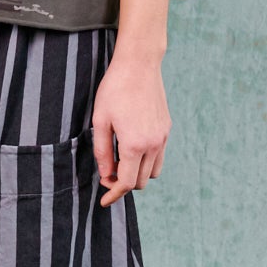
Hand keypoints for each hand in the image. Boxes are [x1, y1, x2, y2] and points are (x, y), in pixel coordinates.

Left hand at [92, 51, 170, 204]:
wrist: (139, 65)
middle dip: (123, 183)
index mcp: (134, 144)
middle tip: (107, 173)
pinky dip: (146, 161)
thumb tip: (106, 175)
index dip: (114, 195)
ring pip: (152, 172)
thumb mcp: (100, 120)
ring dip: (136, 174)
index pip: (126, 182)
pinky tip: (132, 149)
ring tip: (120, 161)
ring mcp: (162, 137)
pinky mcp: (166, 129)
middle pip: (140, 182)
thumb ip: (102, 151)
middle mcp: (153, 144)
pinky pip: (159, 156)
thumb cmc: (114, 90)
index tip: (104, 201)